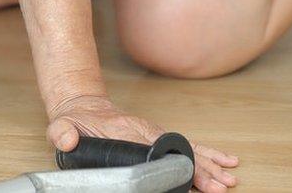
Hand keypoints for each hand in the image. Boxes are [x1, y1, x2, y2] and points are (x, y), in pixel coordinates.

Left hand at [48, 95, 238, 192]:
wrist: (82, 106)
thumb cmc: (74, 121)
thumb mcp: (61, 126)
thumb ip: (62, 133)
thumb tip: (65, 140)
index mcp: (126, 131)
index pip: (155, 149)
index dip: (172, 164)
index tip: (188, 179)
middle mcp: (146, 131)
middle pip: (178, 151)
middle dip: (200, 170)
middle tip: (217, 187)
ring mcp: (154, 133)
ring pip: (188, 149)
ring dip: (209, 165)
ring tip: (229, 180)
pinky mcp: (159, 137)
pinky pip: (187, 144)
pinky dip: (208, 153)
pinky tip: (227, 161)